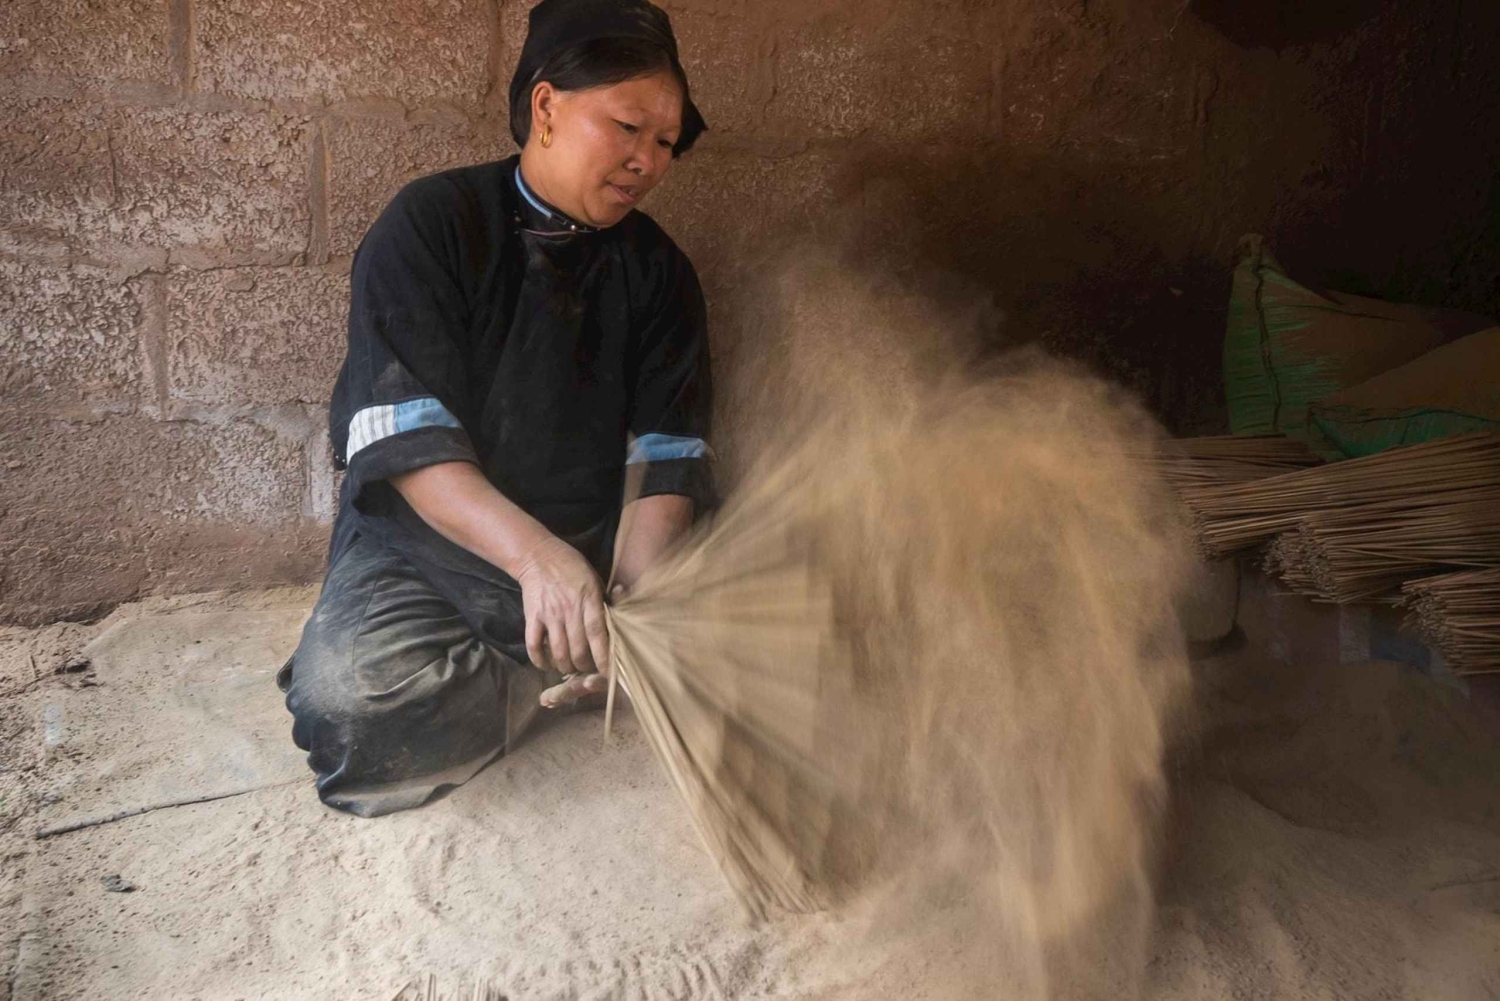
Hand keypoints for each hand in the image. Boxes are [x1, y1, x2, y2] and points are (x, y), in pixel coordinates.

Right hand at [515, 535, 610, 681]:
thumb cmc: (572, 568)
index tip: (609, 672)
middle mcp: (569, 609)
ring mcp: (549, 614)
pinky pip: (534, 646)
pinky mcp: (532, 617)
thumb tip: (624, 620)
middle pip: (578, 649)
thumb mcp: (596, 579)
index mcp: (589, 599)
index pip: (597, 633)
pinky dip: (540, 661)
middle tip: (589, 669)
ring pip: (558, 652)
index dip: (604, 656)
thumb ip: (607, 601)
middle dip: (586, 666)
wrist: (539, 556)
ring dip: (566, 666)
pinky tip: (547, 665)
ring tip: (571, 667)